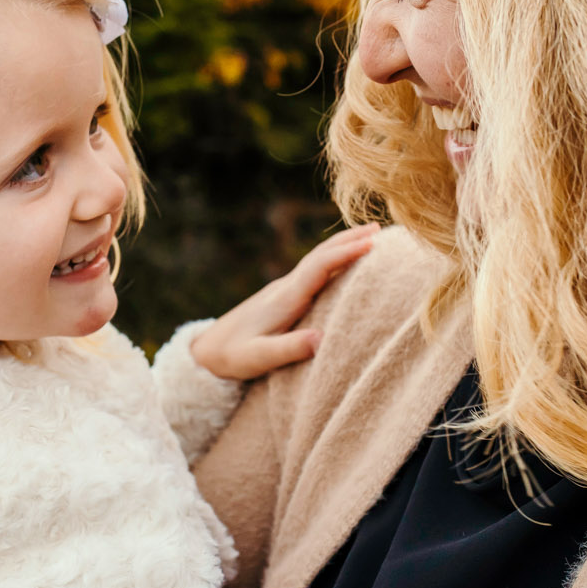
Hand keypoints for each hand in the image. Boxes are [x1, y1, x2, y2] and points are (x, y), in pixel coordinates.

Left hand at [189, 224, 380, 380]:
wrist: (206, 351)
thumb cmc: (231, 357)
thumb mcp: (257, 358)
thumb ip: (288, 349)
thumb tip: (321, 340)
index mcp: (284, 298)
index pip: (319, 267)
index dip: (345, 253)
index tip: (372, 244)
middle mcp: (285, 287)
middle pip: (321, 254)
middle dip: (350, 240)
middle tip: (380, 229)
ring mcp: (284, 289)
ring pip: (318, 258)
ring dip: (343, 244)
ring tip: (371, 236)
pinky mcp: (284, 296)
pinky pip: (315, 269)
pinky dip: (334, 257)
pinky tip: (344, 259)